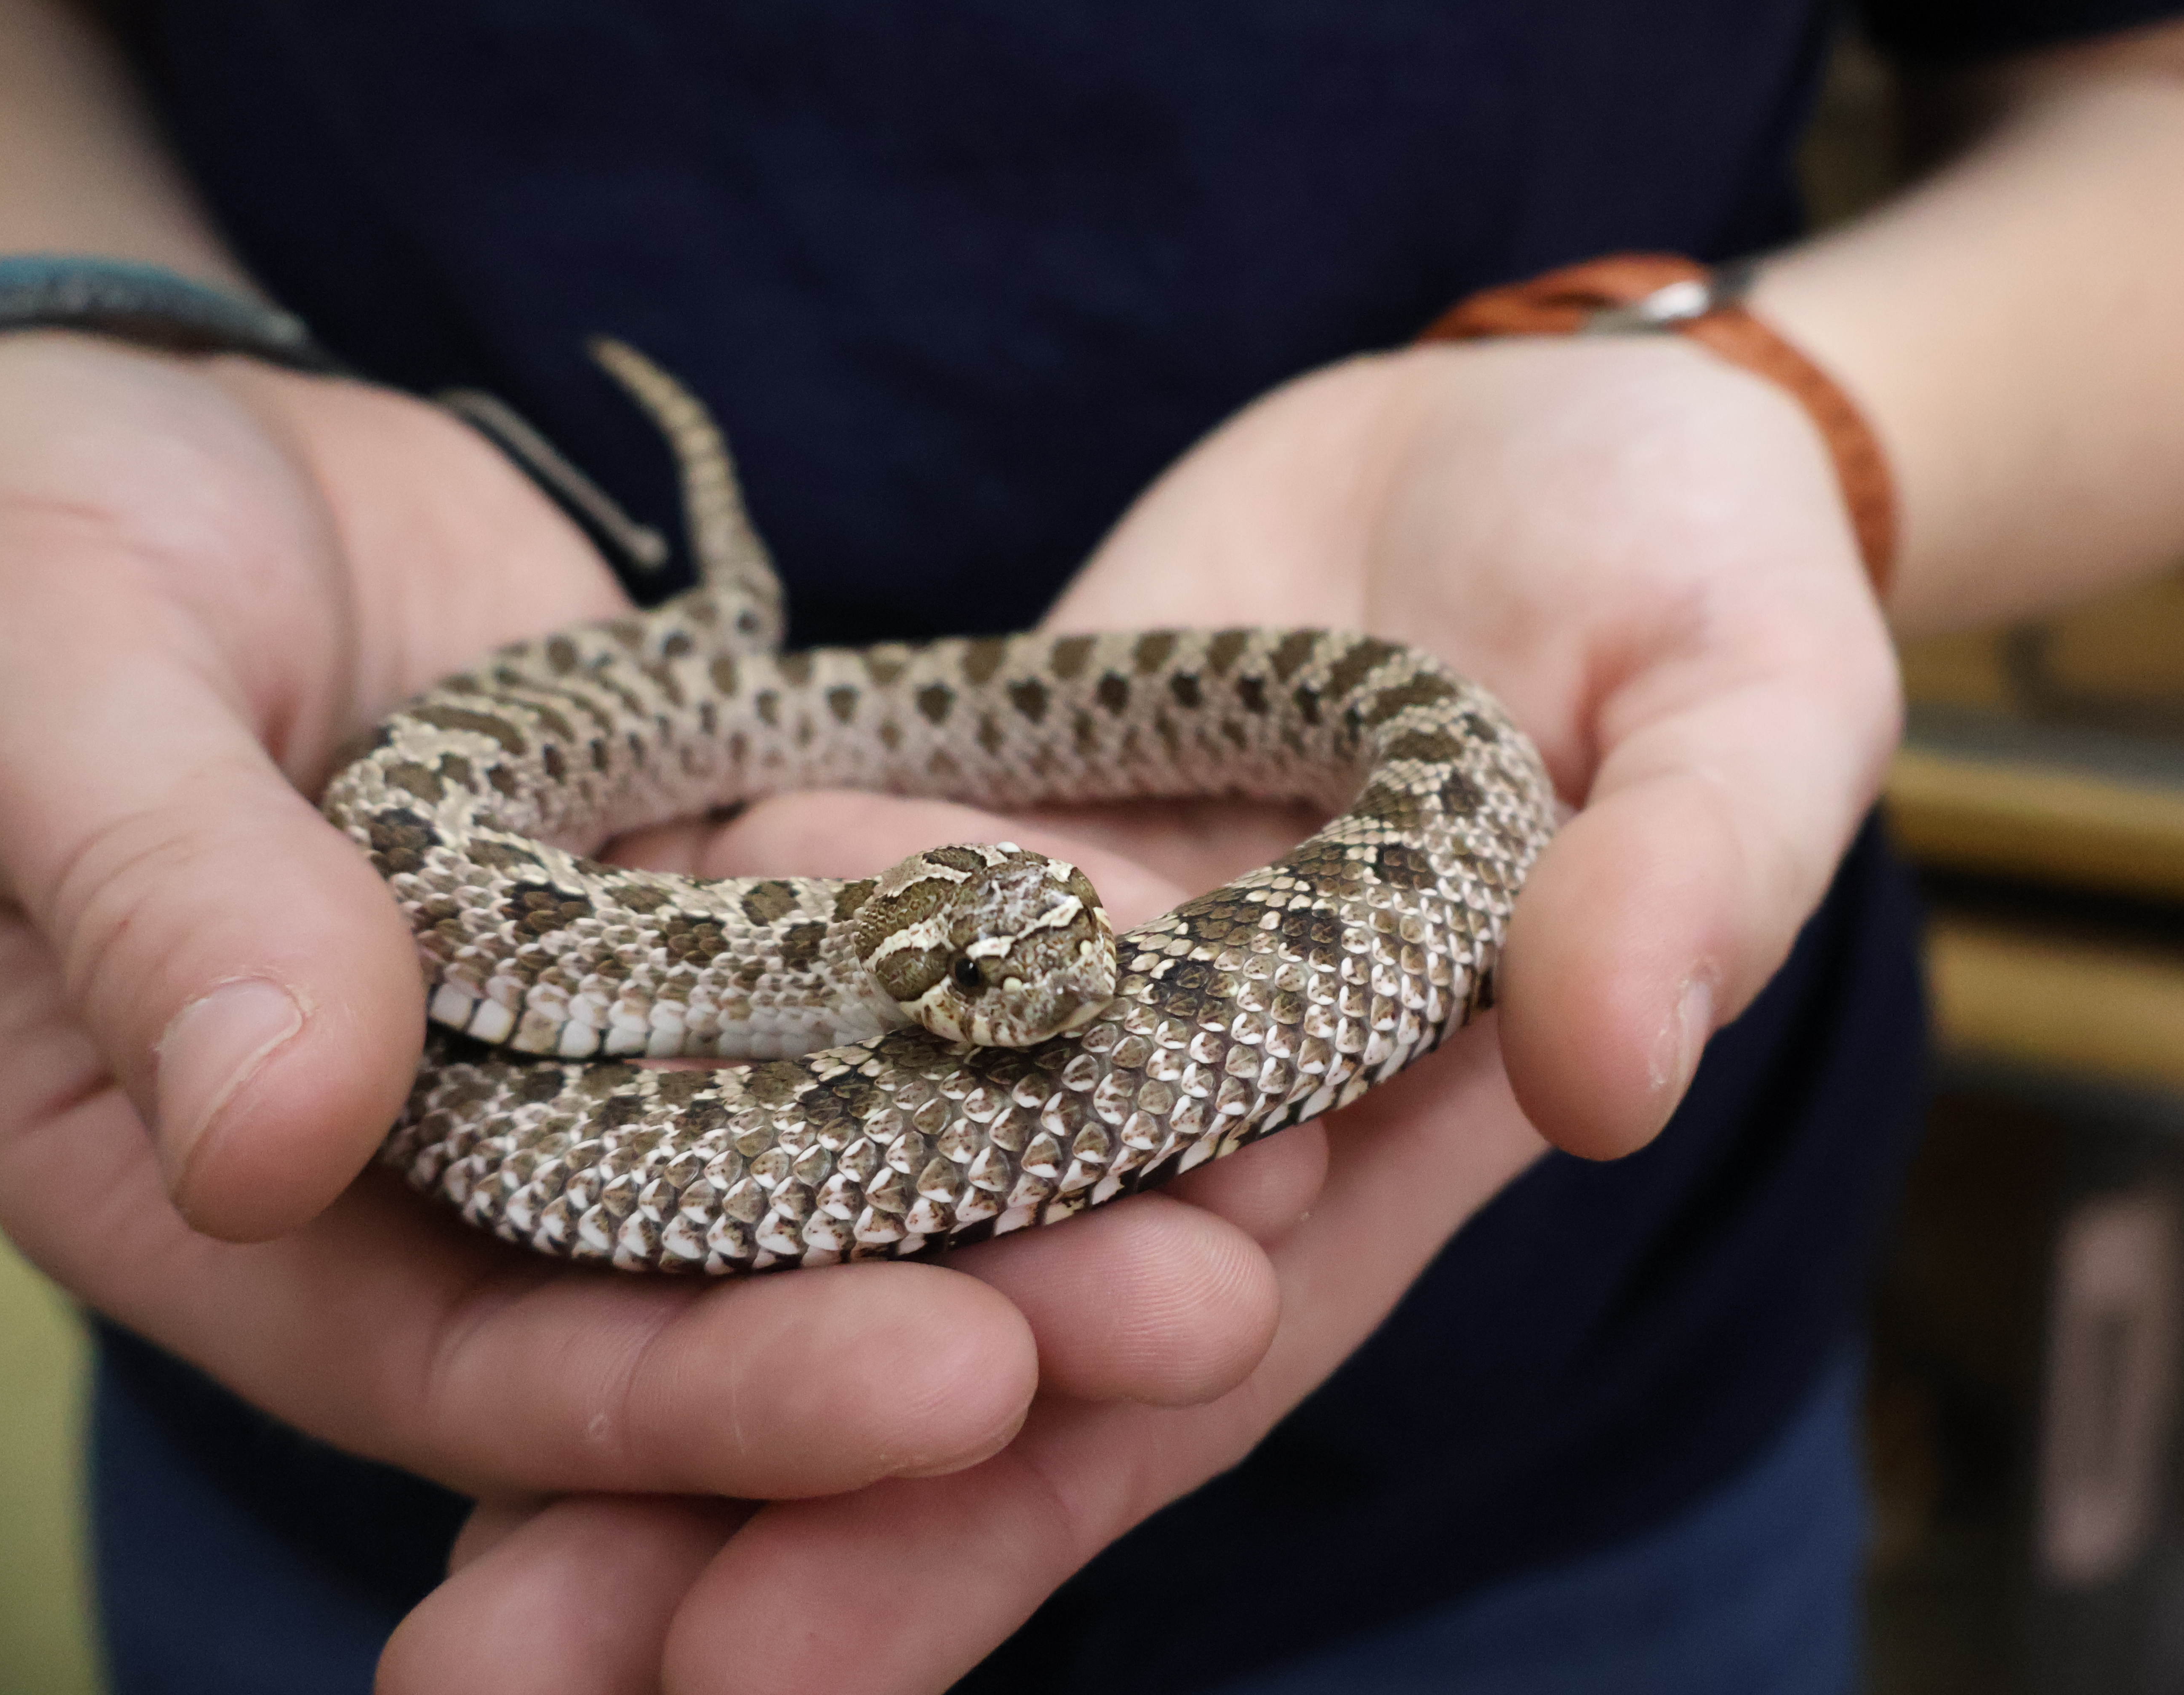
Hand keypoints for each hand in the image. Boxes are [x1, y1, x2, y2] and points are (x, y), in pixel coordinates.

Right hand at [0, 336, 1283, 1527]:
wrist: (142, 429)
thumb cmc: (9, 545)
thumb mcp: (41, 686)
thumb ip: (157, 900)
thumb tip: (267, 1136)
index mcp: (235, 1186)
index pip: (488, 1360)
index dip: (705, 1400)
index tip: (943, 1379)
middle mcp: (441, 1158)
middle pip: (710, 1293)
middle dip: (950, 1320)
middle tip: (1193, 1311)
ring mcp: (593, 1035)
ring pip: (831, 1150)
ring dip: (1043, 1175)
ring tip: (1264, 1185)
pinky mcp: (702, 914)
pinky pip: (870, 975)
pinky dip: (1016, 990)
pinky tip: (1190, 984)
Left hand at [380, 333, 1900, 1692]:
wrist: (1547, 440)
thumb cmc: (1694, 572)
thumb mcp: (1745, 703)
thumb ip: (1689, 875)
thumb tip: (1610, 1063)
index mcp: (1373, 1134)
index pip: (1169, 1374)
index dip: (983, 1523)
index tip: (769, 1662)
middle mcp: (1188, 1117)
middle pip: (957, 1352)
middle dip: (745, 1525)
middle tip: (498, 1675)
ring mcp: (1057, 1001)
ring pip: (834, 1209)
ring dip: (639, 1372)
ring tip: (438, 1565)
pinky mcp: (961, 863)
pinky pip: (792, 996)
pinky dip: (647, 1096)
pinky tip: (454, 1194)